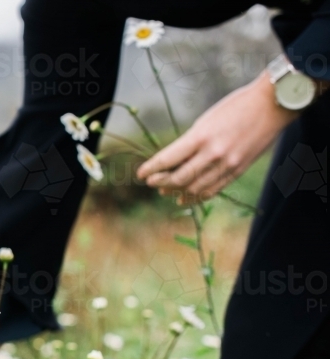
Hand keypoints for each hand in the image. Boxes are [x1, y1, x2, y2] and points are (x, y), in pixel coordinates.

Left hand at [137, 73, 298, 203]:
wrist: (271, 105)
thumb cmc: (235, 107)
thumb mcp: (206, 120)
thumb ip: (190, 142)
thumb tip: (172, 162)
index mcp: (201, 136)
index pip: (168, 159)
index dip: (151, 169)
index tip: (141, 174)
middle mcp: (213, 153)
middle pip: (179, 178)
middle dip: (161, 183)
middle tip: (152, 183)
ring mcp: (227, 164)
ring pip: (195, 188)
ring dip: (176, 192)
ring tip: (165, 191)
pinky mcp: (238, 171)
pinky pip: (213, 190)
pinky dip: (196, 197)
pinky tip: (184, 199)